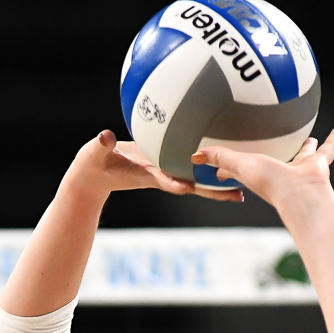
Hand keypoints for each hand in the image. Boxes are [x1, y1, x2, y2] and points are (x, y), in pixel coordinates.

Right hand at [66, 130, 243, 202]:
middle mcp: (159, 175)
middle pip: (190, 185)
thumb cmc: (92, 164)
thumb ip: (100, 145)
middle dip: (212, 191)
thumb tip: (105, 136)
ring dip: (216, 185)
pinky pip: (189, 170)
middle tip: (238, 196)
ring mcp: (164, 173)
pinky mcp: (165, 168)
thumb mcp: (93, 153)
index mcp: (144, 173)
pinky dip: (207, 171)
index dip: (175, 183)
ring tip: (242, 189)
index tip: (189, 188)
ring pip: (194, 180)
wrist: (94, 176)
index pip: (163, 178)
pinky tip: (224, 168)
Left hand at [189, 125, 333, 208]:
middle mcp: (281, 173)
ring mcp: (301, 169)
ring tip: (309, 137)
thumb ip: (221, 157)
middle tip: (270, 148)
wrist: (301, 194)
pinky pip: (329, 147)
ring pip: (305, 154)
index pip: (240, 171)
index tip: (220, 169)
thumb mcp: (240, 164)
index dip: (229, 170)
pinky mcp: (319, 164)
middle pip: (275, 161)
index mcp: (259, 175)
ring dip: (307, 146)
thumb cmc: (271, 184)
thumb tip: (195, 155)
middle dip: (270, 156)